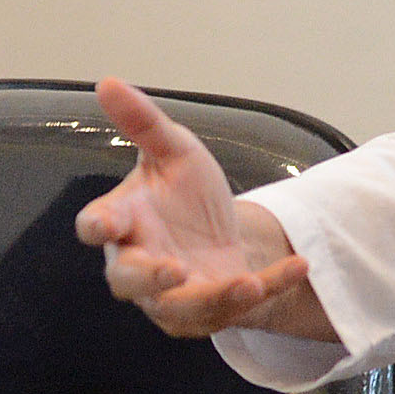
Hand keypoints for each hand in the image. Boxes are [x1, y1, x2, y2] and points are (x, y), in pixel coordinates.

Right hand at [74, 77, 324, 340]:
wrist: (221, 230)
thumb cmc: (183, 192)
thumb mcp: (174, 149)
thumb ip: (144, 122)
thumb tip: (109, 82)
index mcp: (123, 221)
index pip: (95, 226)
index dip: (96, 227)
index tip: (104, 226)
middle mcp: (139, 262)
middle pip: (128, 282)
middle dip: (149, 278)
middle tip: (175, 270)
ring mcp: (171, 295)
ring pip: (180, 309)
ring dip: (215, 297)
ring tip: (248, 283)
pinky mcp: (209, 311)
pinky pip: (237, 307)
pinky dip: (271, 285)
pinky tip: (299, 265)